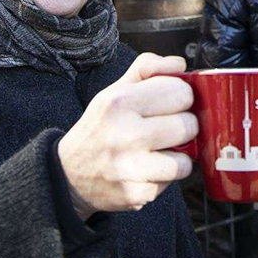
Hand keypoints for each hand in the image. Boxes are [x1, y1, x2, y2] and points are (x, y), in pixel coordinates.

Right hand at [57, 53, 196, 219]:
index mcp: (120, 102)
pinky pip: (171, 183)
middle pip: (189, 125)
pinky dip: (163, 177)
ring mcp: (129, 168)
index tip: (171, 104)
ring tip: (158, 151)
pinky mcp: (135, 194)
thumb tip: (180, 64)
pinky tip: (145, 170)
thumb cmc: (101, 127)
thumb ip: (147, 69)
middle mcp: (124, 134)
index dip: (181, 97)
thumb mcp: (114, 91)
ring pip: (186, 159)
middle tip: (166, 128)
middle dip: (183, 126)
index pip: (181, 92)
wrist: (68, 174)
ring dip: (177, 156)